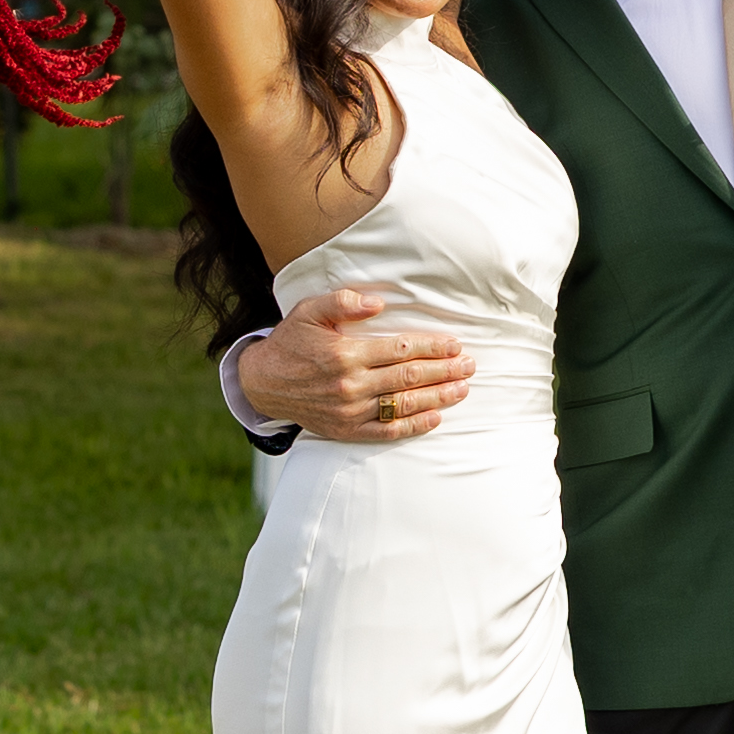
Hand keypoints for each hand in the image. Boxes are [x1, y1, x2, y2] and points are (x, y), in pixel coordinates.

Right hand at [248, 283, 470, 445]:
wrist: (263, 382)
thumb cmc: (292, 341)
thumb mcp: (310, 311)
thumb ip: (344, 302)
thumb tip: (379, 302)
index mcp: (345, 354)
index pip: (400, 349)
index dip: (431, 347)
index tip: (454, 345)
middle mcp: (350, 385)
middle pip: (408, 377)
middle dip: (444, 371)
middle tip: (470, 365)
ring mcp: (349, 411)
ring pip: (403, 404)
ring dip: (438, 397)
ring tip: (462, 389)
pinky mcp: (346, 429)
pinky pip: (386, 431)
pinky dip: (414, 426)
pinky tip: (436, 418)